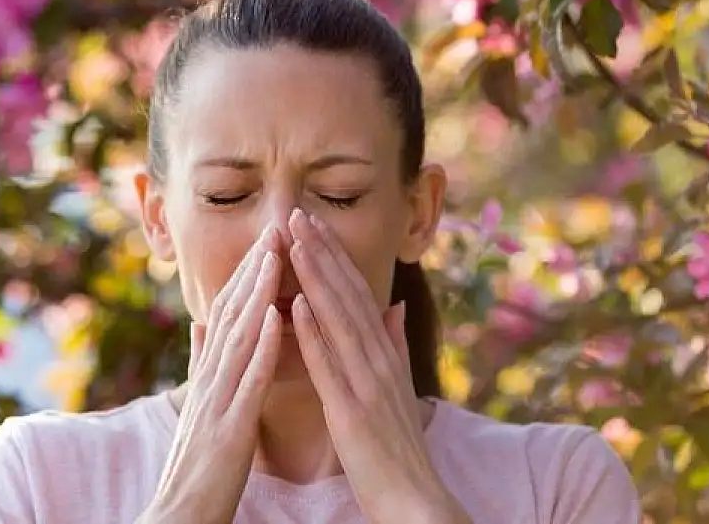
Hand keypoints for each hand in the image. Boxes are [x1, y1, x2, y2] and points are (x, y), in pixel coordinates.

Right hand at [141, 227, 283, 523]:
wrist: (178, 519)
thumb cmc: (198, 466)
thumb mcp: (199, 407)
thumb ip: (201, 363)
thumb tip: (199, 322)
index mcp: (210, 377)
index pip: (228, 315)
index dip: (246, 276)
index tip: (267, 240)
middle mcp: (210, 382)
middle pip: (231, 315)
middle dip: (253, 270)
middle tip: (274, 226)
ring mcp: (216, 403)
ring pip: (238, 338)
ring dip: (257, 293)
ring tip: (275, 254)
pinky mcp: (229, 430)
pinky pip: (247, 382)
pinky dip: (262, 346)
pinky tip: (278, 316)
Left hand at [287, 209, 468, 523]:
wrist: (414, 500)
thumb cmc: (398, 448)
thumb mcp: (399, 387)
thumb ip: (395, 343)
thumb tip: (392, 305)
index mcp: (385, 355)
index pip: (357, 295)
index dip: (334, 256)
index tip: (312, 223)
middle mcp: (379, 361)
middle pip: (347, 296)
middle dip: (321, 252)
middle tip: (297, 213)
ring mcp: (367, 384)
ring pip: (338, 320)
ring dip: (315, 278)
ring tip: (294, 241)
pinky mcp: (351, 412)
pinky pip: (330, 366)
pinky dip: (314, 333)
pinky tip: (296, 305)